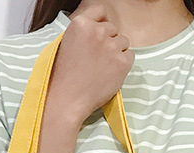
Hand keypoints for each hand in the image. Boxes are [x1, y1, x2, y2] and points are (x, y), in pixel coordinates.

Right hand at [47, 1, 133, 125]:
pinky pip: (130, 55)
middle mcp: (97, 31)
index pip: (100, 11)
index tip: (100, 34)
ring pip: (123, 42)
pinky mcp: (122, 63)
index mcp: (81, 24)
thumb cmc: (64, 76)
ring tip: (103, 68)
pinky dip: (123, 64)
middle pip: (112, 29)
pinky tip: (110, 74)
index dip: (102, 23)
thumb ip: (83, 33)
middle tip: (97, 59)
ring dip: (116, 52)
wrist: (67, 100)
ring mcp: (111, 47)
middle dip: (108, 41)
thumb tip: (99, 28)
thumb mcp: (66, 44)